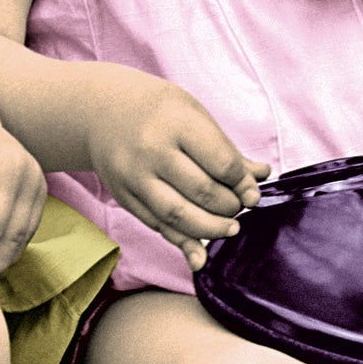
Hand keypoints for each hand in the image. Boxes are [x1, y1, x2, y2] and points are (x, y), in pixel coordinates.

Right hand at [87, 74, 268, 274]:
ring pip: (179, 216)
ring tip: (229, 228)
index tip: (253, 194)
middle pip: (202, 192)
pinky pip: (157, 225)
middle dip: (230, 207)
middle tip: (239, 208)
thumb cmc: (157, 110)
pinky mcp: (123, 195)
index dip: (243, 185)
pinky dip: (182, 242)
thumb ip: (225, 149)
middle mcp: (152, 150)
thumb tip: (262, 175)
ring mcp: (134, 176)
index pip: (221, 164)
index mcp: (176, 122)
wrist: (101, 110)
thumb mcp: (193, 114)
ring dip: (211, 229)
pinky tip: (201, 253)